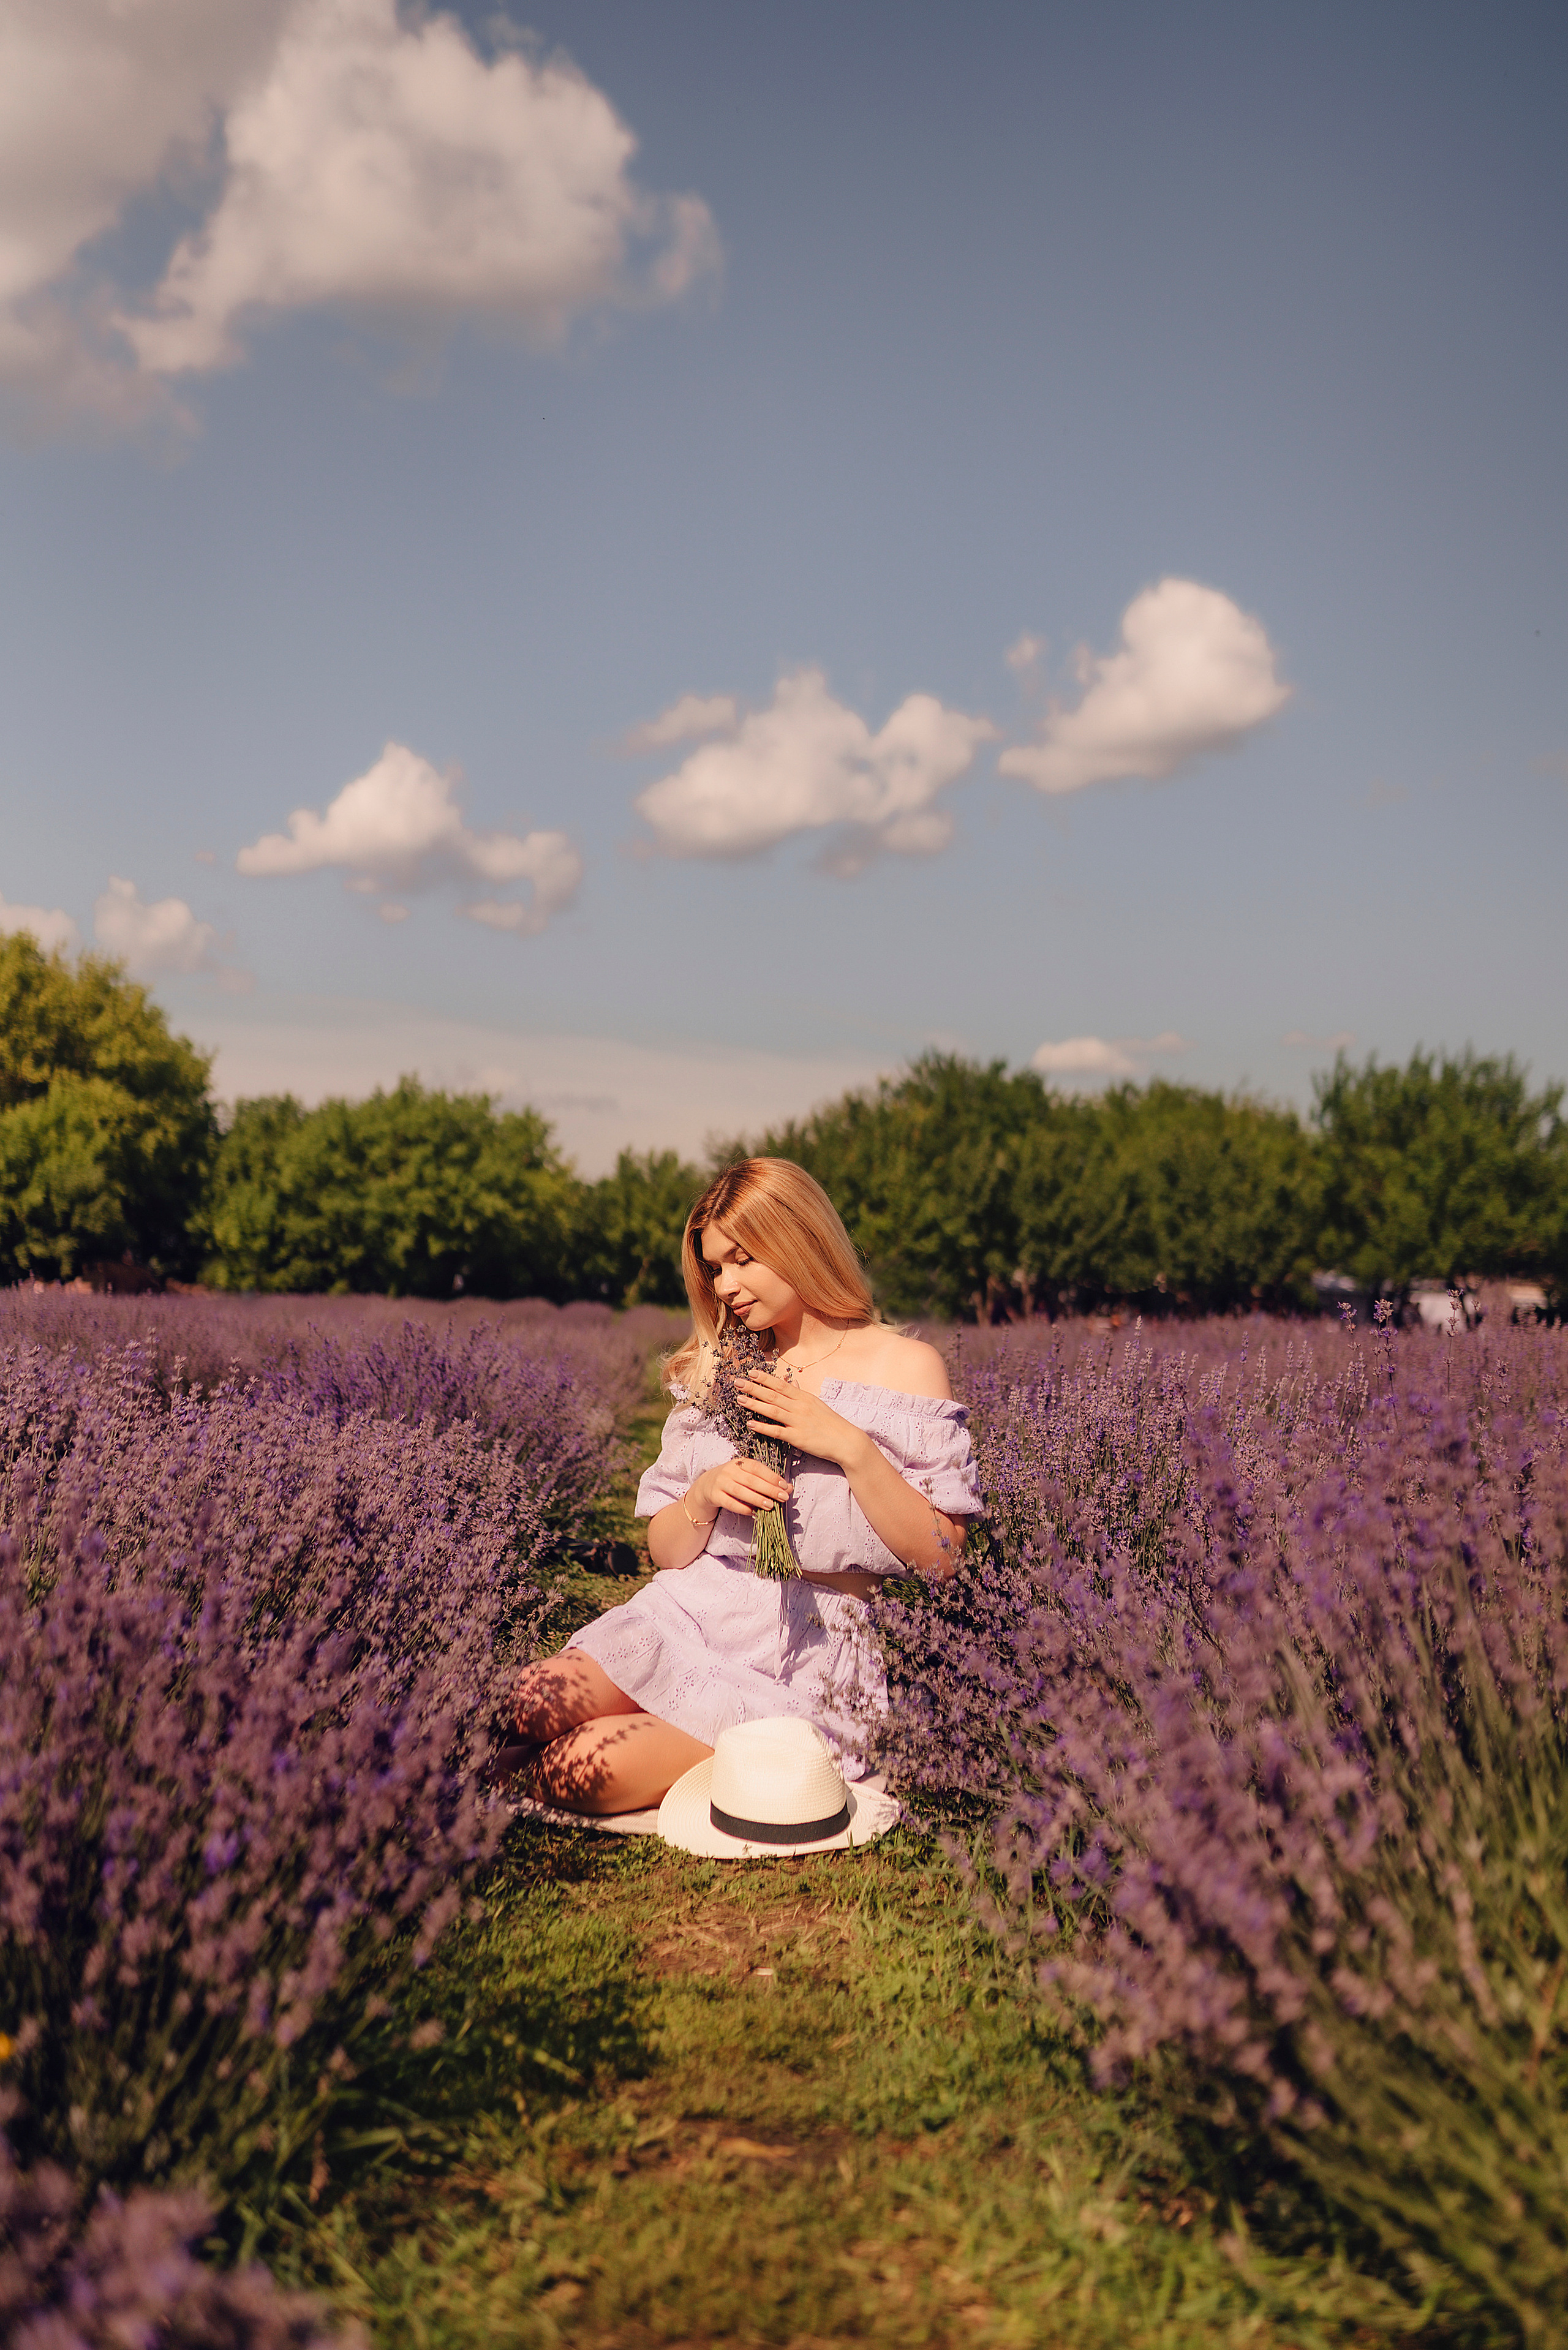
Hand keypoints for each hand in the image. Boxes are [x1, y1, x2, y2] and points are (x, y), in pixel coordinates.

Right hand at [696, 1454, 792, 1520]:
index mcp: (739, 1462)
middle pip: (751, 1480)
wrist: (705, 1486)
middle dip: (769, 1489)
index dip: (772, 1476)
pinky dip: (742, 1508)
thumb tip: (789, 1488)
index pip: (757, 1468)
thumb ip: (767, 1481)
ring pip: (741, 1491)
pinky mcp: (714, 1495)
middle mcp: (729, 1470)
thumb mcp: (747, 1476)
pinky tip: (753, 1512)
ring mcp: (720, 1482)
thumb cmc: (732, 1481)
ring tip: (770, 1505)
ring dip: (757, 1499)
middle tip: (783, 1497)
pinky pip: (730, 1503)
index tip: (784, 1486)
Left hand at [736, 1370, 866, 1469]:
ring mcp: (798, 1422)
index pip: (781, 1385)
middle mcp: (800, 1407)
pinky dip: (763, 1427)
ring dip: (755, 1404)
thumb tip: (792, 1382)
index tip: (751, 1372)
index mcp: (805, 1398)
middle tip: (737, 1381)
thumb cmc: (832, 1423)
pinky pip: (777, 1431)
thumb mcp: (817, 1404)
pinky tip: (750, 1423)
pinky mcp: (797, 1438)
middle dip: (754, 1387)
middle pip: (773, 1395)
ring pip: (772, 1410)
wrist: (846, 1441)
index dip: (765, 1378)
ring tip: (739, 1399)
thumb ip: (802, 1394)